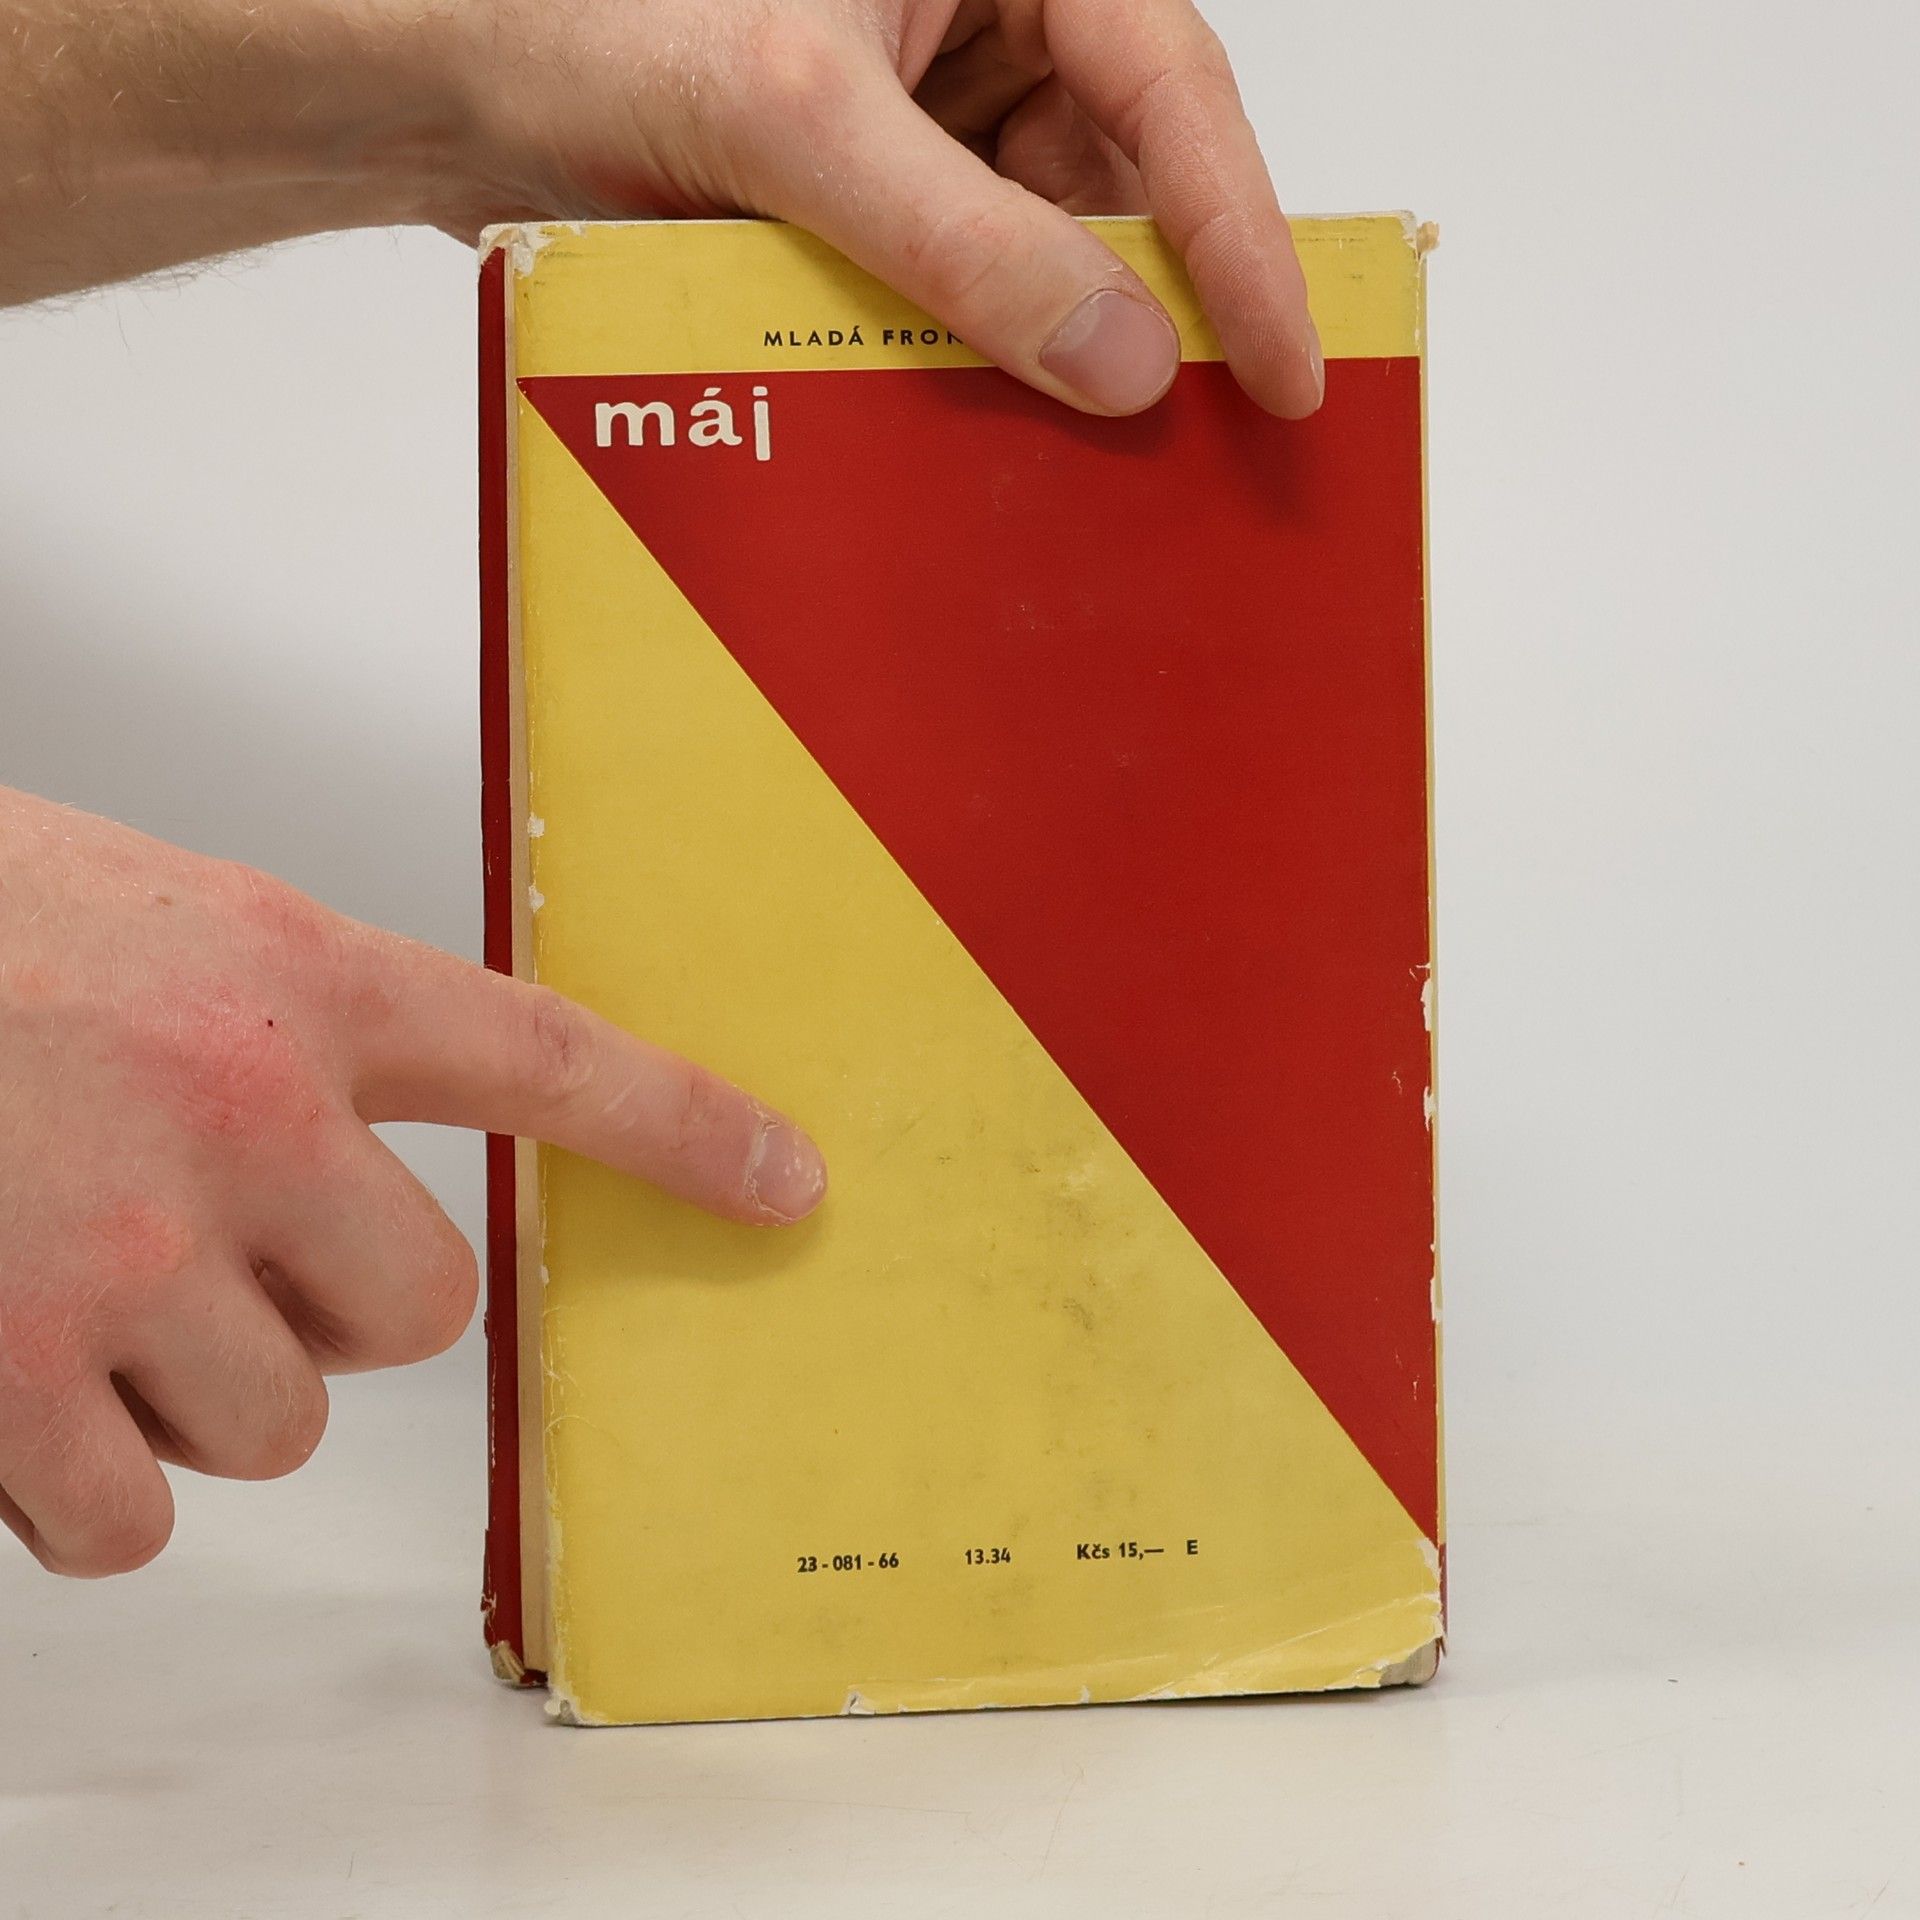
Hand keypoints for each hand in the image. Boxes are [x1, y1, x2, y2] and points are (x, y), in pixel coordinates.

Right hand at [0, 788, 825, 1575]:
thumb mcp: (158, 922)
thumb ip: (286, 1027)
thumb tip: (358, 1142)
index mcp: (289, 978)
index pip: (550, 1058)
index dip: (686, 1128)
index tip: (783, 1181)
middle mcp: (238, 1117)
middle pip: (414, 1314)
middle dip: (333, 1310)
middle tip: (219, 1249)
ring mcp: (122, 1258)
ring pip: (275, 1424)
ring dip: (194, 1390)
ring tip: (73, 1284)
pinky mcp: (3, 1382)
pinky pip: (128, 1522)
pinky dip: (80, 1487)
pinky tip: (15, 1384)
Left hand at [446, 0, 1320, 418]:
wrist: (459, 79)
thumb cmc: (597, 17)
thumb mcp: (797, 118)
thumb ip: (960, 237)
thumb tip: (1124, 359)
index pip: (1170, 90)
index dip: (1242, 239)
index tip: (1292, 369)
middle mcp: (994, 28)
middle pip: (1127, 186)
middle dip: (1157, 313)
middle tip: (1208, 447)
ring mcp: (940, 125)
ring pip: (1050, 258)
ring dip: (1055, 358)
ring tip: (1089, 465)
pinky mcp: (886, 206)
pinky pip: (968, 299)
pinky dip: (975, 371)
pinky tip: (982, 435)